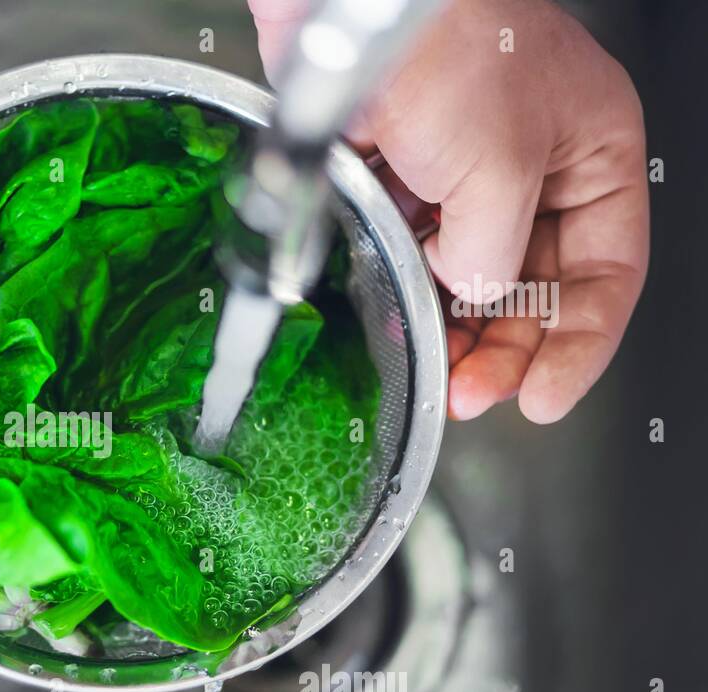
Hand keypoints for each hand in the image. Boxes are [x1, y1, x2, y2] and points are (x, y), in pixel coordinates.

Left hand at [250, 0, 649, 421]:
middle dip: (507, 345)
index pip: (607, 268)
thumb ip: (493, 251)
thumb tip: (474, 291)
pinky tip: (396, 317)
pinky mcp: (401, 170)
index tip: (542, 395)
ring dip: (454, 327)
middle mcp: (532, 162)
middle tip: (474, 393)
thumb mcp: (496, 166)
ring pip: (470, 273)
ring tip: (437, 373)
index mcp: (590, 150)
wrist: (342, 1)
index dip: (579, 341)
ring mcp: (463, 168)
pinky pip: (413, 248)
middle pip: (535, 282)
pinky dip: (407, 287)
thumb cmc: (441, 42)